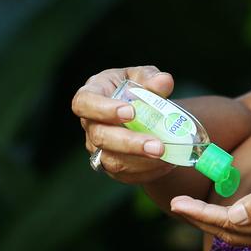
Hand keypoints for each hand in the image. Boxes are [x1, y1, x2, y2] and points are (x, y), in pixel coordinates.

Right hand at [72, 65, 176, 183]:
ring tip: (166, 155)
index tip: (130, 112)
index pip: (84, 103)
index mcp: (92, 94)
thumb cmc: (137, 87)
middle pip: (99, 137)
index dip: (103, 109)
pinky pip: (125, 174)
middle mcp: (90, 123)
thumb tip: (163, 82)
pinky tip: (166, 163)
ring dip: (140, 161)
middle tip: (158, 146)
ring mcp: (97, 147)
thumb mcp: (144, 76)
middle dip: (129, 143)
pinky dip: (147, 171)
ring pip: (110, 160)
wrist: (144, 112)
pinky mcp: (111, 165)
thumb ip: (152, 78)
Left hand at [169, 142, 250, 246]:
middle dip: (202, 222)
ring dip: (217, 224)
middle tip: (177, 206)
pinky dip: (238, 224)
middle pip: (233, 234)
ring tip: (195, 212)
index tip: (176, 203)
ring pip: (244, 235)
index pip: (230, 224)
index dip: (201, 215)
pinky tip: (231, 213)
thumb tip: (236, 216)